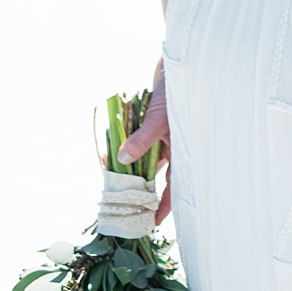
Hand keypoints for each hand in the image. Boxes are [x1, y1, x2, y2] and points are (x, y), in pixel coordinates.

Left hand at [114, 62, 172, 228]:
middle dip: (136, 187)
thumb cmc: (176, 94)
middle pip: (155, 175)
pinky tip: (109, 155)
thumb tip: (123, 159)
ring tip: (108, 176)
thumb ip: (142, 140)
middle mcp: (174, 149)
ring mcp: (164, 138)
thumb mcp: (158, 119)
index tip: (152, 221)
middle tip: (119, 200)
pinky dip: (126, 148)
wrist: (180, 68)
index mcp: (183, 152)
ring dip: (127, 166)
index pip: (174, 186)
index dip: (164, 205)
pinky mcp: (154, 127)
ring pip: (144, 159)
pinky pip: (139, 143)